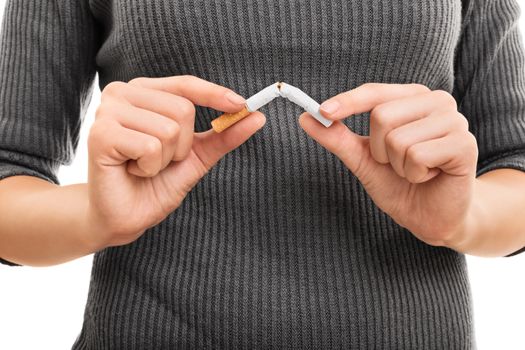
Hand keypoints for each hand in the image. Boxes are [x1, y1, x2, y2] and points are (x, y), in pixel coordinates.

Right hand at [88, 75, 264, 246]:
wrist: (125, 216)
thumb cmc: (155, 183)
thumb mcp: (196, 156)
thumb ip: (222, 135)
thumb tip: (257, 116)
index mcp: (143, 92)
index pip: (186, 84)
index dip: (214, 94)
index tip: (241, 105)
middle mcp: (121, 93)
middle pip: (183, 109)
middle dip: (182, 146)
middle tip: (158, 160)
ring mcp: (107, 112)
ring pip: (169, 129)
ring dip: (165, 159)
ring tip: (143, 166)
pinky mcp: (100, 134)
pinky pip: (150, 146)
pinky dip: (149, 167)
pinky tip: (131, 170)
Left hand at [299, 83, 478, 249]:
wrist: (431, 215)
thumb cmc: (400, 183)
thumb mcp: (363, 159)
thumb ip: (338, 138)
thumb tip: (306, 117)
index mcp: (413, 98)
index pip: (374, 92)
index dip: (347, 102)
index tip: (322, 112)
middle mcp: (436, 101)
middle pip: (382, 116)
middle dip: (379, 151)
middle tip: (398, 164)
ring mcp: (454, 121)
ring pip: (398, 139)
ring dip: (398, 166)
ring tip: (415, 171)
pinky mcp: (464, 144)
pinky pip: (417, 156)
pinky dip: (415, 174)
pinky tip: (430, 177)